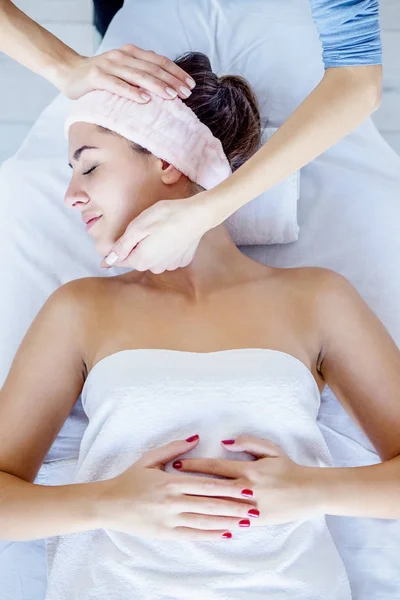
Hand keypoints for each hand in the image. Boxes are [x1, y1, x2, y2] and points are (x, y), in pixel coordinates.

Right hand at [59, 44, 194, 101]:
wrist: (68, 72)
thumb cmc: (100, 77)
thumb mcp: (123, 71)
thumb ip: (140, 75)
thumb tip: (167, 88)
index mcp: (131, 53)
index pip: (159, 61)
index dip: (176, 72)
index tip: (190, 85)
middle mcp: (122, 56)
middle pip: (152, 68)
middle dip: (172, 81)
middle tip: (186, 93)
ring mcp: (109, 65)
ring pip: (138, 76)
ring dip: (157, 86)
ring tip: (172, 96)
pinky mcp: (96, 77)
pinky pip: (117, 85)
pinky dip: (132, 92)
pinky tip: (145, 100)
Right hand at [96, 435, 258, 540]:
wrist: (108, 504)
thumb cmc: (129, 479)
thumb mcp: (150, 458)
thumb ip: (174, 449)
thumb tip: (196, 438)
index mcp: (170, 481)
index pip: (206, 485)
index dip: (229, 487)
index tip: (247, 487)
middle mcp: (172, 502)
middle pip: (210, 504)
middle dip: (235, 506)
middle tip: (255, 507)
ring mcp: (169, 520)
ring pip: (204, 521)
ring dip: (227, 521)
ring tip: (246, 521)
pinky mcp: (165, 533)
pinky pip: (192, 534)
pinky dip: (211, 534)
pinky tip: (226, 532)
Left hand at [101, 193, 215, 272]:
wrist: (198, 215)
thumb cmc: (166, 216)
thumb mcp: (138, 227)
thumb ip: (122, 246)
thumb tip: (108, 261)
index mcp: (142, 260)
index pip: (121, 261)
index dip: (114, 255)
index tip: (108, 254)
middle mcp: (155, 267)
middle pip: (137, 260)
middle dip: (135, 248)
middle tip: (142, 230)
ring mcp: (170, 265)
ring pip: (152, 259)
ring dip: (151, 249)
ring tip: (158, 231)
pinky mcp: (181, 260)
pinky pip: (167, 257)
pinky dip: (166, 249)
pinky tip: (171, 236)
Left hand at [173, 435, 321, 524]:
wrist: (308, 493)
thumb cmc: (288, 468)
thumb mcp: (270, 449)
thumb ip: (248, 443)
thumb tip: (226, 442)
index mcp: (248, 469)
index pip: (214, 466)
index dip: (194, 465)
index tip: (177, 464)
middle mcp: (246, 489)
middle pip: (211, 486)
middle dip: (189, 485)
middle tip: (169, 484)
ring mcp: (249, 507)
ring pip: (217, 506)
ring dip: (197, 503)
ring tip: (178, 502)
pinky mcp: (254, 521)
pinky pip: (230, 521)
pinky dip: (215, 521)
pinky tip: (199, 521)